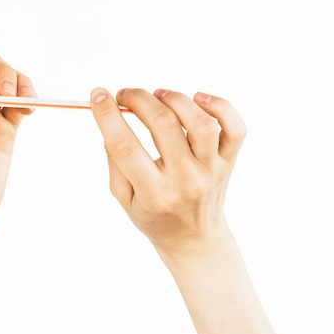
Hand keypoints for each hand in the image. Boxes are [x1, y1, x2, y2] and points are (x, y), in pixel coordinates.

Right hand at [89, 88, 246, 258]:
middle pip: (163, 124)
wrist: (195, 239)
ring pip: (199, 122)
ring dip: (174, 99)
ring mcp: (211, 170)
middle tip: (124, 96)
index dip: (107, 115)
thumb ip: (115, 162)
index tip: (98, 94)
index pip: (125, 146)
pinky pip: (235, 128)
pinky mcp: (229, 161)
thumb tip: (110, 119)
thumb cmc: (154, 216)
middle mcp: (185, 180)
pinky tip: (199, 99)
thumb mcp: (124, 198)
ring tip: (158, 96)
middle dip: (138, 99)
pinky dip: (221, 106)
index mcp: (154, 193)